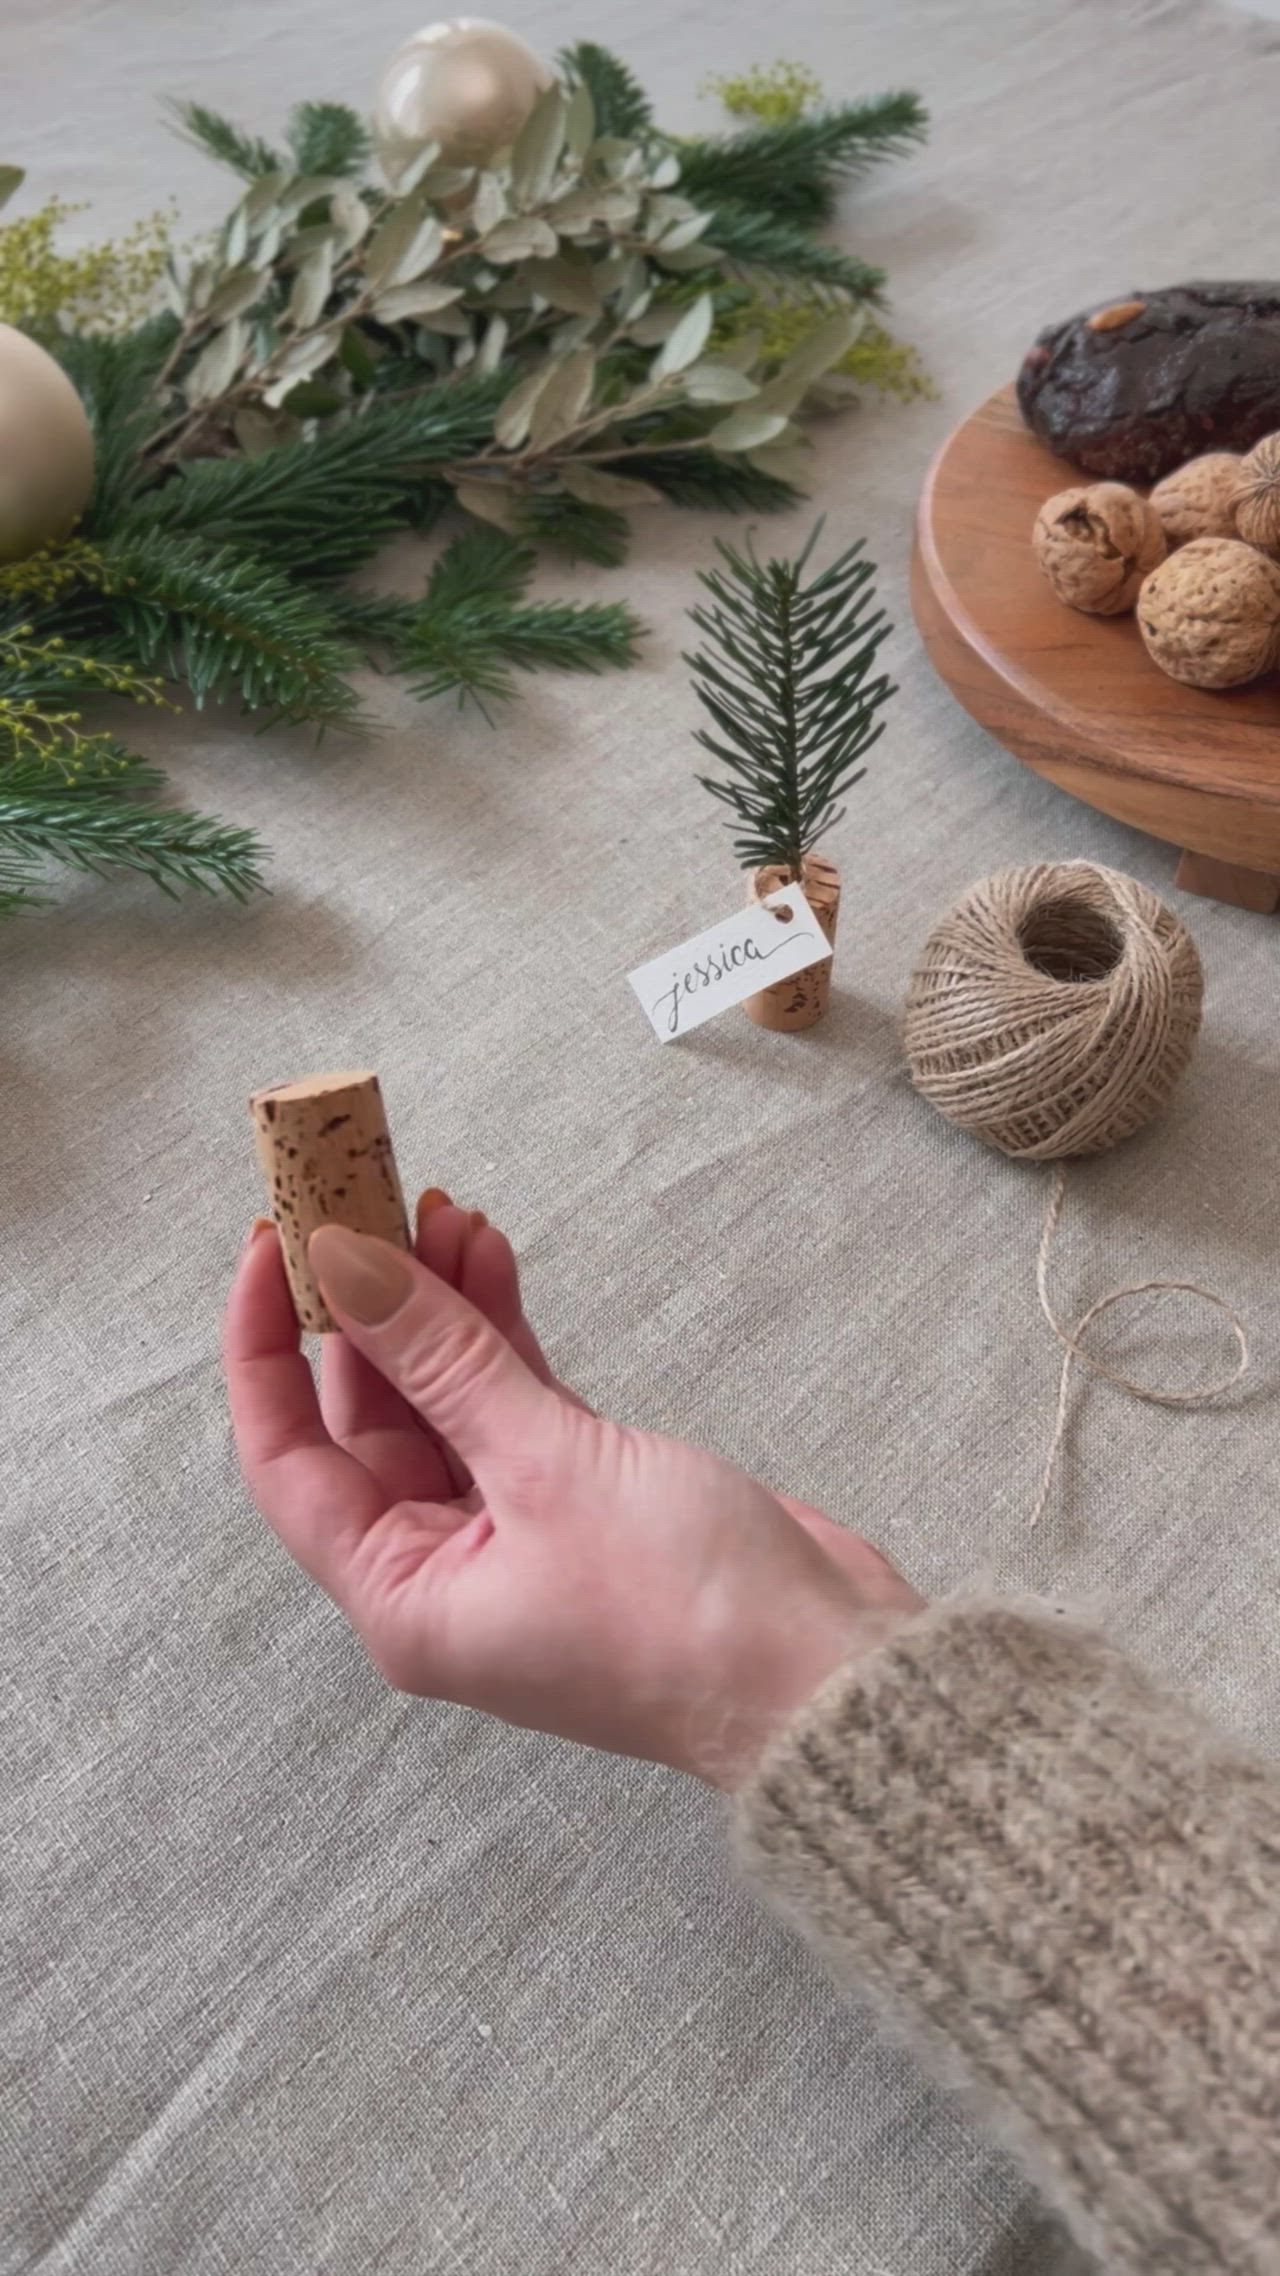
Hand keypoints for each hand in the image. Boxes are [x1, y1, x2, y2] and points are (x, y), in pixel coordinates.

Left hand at [223, 1202, 921, 1788]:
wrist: (833, 1675)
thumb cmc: (688, 1610)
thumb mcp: (548, 1466)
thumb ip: (443, 1359)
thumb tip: (346, 1269)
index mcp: (404, 1598)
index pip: (287, 1458)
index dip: (267, 1346)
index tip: (275, 1243)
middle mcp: (444, 1572)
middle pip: (367, 1420)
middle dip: (368, 1308)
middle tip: (370, 1202)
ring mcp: (514, 1535)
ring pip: (443, 1401)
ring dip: (438, 1308)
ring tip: (443, 1209)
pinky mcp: (581, 1500)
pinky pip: (510, 1404)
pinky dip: (499, 1334)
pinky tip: (490, 1257)